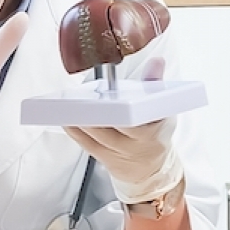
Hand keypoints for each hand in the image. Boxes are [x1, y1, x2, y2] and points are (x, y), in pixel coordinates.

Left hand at [63, 57, 182, 204]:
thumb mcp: (163, 109)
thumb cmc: (156, 133)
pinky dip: (74, 128)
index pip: (131, 121)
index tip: (109, 99)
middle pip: (107, 127)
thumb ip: (156, 83)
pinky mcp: (102, 158)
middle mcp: (132, 146)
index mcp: (150, 133)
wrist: (151, 167)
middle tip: (80, 96)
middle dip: (92, 112)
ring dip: (79, 118)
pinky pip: (84, 143)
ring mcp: (115, 154)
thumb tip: (157, 61)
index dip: (117, 111)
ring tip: (69, 102)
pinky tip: (66, 115)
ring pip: (93, 134)